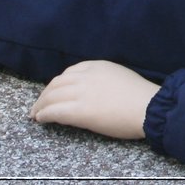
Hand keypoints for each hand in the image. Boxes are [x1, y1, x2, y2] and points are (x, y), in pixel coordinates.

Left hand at [30, 60, 157, 139]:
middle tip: (39, 105)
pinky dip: (44, 114)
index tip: (54, 92)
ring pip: (52, 96)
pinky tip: (40, 119)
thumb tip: (90, 92)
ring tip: (36, 113)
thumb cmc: (141, 96)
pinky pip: (54, 111)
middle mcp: (86, 76)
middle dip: (45, 94)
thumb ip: (101, 80)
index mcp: (98, 65)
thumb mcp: (119, 77)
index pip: (69, 72)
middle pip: (57, 83)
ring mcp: (82, 92)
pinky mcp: (79, 111)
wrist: (148, 108)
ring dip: (41, 105)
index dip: (58, 84)